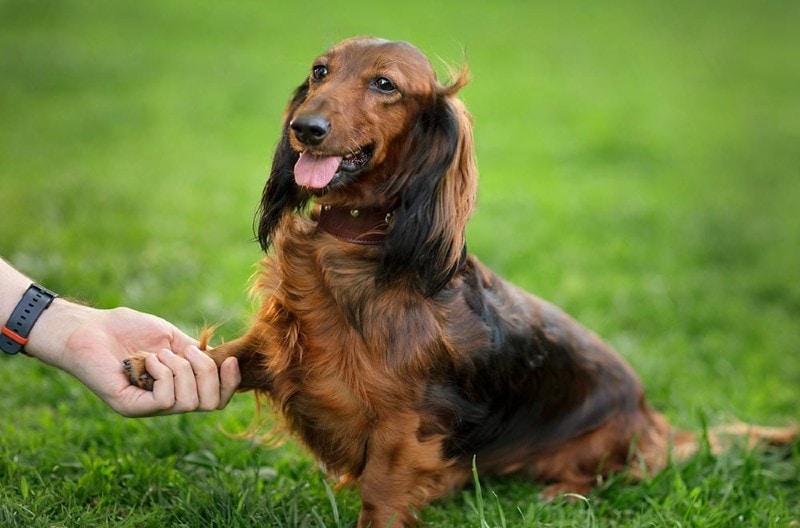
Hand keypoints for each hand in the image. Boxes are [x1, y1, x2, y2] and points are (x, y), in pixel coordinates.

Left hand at [29, 301, 240, 416]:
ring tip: (160, 353)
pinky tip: (148, 360)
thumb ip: (196, 353)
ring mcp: (148, 407)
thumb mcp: (172, 339)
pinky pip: (165, 400)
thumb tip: (225, 361)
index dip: (230, 383)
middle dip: (208, 373)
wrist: (89, 328)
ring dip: (182, 371)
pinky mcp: (130, 407)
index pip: (216, 400)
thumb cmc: (127, 329)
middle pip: (209, 404)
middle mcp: (167, 401)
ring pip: (189, 402)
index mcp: (180, 386)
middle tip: (186, 352)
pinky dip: (164, 375)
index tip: (230, 359)